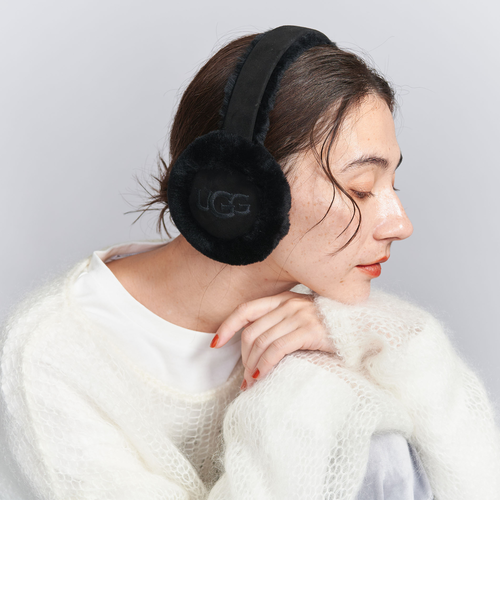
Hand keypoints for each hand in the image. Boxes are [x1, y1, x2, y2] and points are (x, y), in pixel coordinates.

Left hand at [210, 291, 336, 390]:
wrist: (364, 328)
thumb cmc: (333, 328)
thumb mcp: (303, 319)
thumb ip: (282, 324)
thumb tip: (257, 347)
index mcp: (283, 299)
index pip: (246, 310)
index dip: (227, 326)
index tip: (215, 343)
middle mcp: (289, 304)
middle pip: (251, 332)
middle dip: (242, 357)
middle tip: (245, 379)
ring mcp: (299, 315)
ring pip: (261, 343)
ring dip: (251, 367)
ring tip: (251, 384)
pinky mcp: (308, 330)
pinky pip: (276, 350)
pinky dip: (264, 365)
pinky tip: (261, 377)